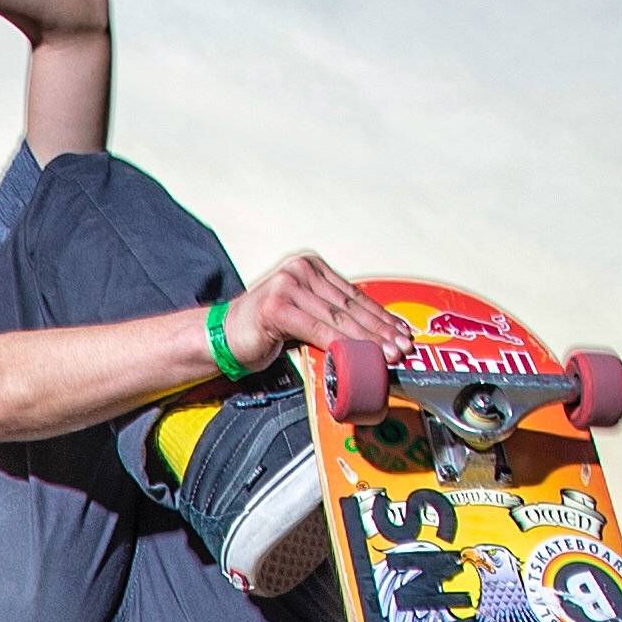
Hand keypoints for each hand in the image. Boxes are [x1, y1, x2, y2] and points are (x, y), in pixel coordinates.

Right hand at [224, 251, 415, 372]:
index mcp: (310, 267)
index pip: (354, 295)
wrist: (221, 337)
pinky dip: (340, 343)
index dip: (381, 316)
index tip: (400, 333)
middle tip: (401, 347)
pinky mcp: (277, 305)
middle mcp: (300, 270)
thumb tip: (368, 334)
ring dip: (366, 339)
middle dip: (380, 330)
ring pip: (337, 318)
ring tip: (385, 354)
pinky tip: (356, 354)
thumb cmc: (261, 330)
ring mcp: (287, 284)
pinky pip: (317, 329)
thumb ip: (330, 317)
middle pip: (349, 306)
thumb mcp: (303, 317)